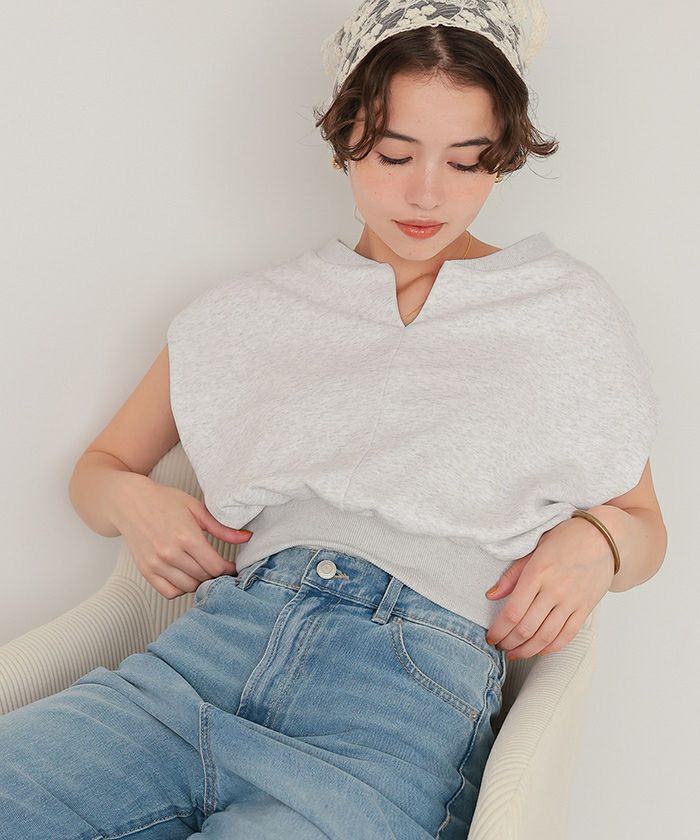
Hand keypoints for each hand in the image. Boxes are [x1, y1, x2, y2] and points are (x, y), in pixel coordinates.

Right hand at [113, 478, 253, 599]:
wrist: (129, 502)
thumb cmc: (163, 501)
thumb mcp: (196, 508)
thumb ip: (222, 528)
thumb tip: (246, 537)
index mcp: (187, 536)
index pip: (215, 567)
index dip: (228, 569)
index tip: (231, 566)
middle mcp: (171, 553)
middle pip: (203, 578)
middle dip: (215, 574)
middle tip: (218, 567)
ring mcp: (156, 564)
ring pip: (188, 587)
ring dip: (199, 582)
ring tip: (202, 570)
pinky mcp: (146, 571)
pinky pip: (168, 592)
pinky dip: (180, 589)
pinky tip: (185, 576)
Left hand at [483, 516, 614, 658]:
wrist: (603, 537)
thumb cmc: (565, 539)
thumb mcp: (533, 549)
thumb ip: (512, 574)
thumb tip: (491, 595)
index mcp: (537, 573)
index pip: (513, 611)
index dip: (499, 629)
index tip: (491, 636)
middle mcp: (554, 590)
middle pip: (527, 628)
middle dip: (509, 642)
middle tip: (500, 646)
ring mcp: (572, 601)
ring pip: (546, 636)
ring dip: (527, 649)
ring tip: (515, 653)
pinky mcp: (586, 608)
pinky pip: (567, 635)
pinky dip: (552, 647)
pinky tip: (539, 651)